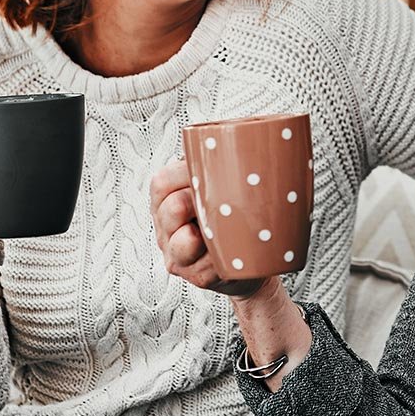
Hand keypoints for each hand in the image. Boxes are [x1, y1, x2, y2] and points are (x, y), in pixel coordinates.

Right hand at [151, 157, 269, 298]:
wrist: (252, 259)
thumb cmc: (235, 217)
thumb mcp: (225, 187)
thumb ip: (225, 166)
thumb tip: (251, 138)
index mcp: (167, 201)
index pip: (162, 182)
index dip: (186, 173)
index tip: (214, 170)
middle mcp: (166, 229)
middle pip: (170, 208)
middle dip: (195, 201)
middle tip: (218, 199)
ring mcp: (178, 255)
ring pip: (182, 244)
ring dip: (206, 234)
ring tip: (221, 229)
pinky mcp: (196, 277)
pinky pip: (205, 269)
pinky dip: (221, 259)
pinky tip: (232, 252)